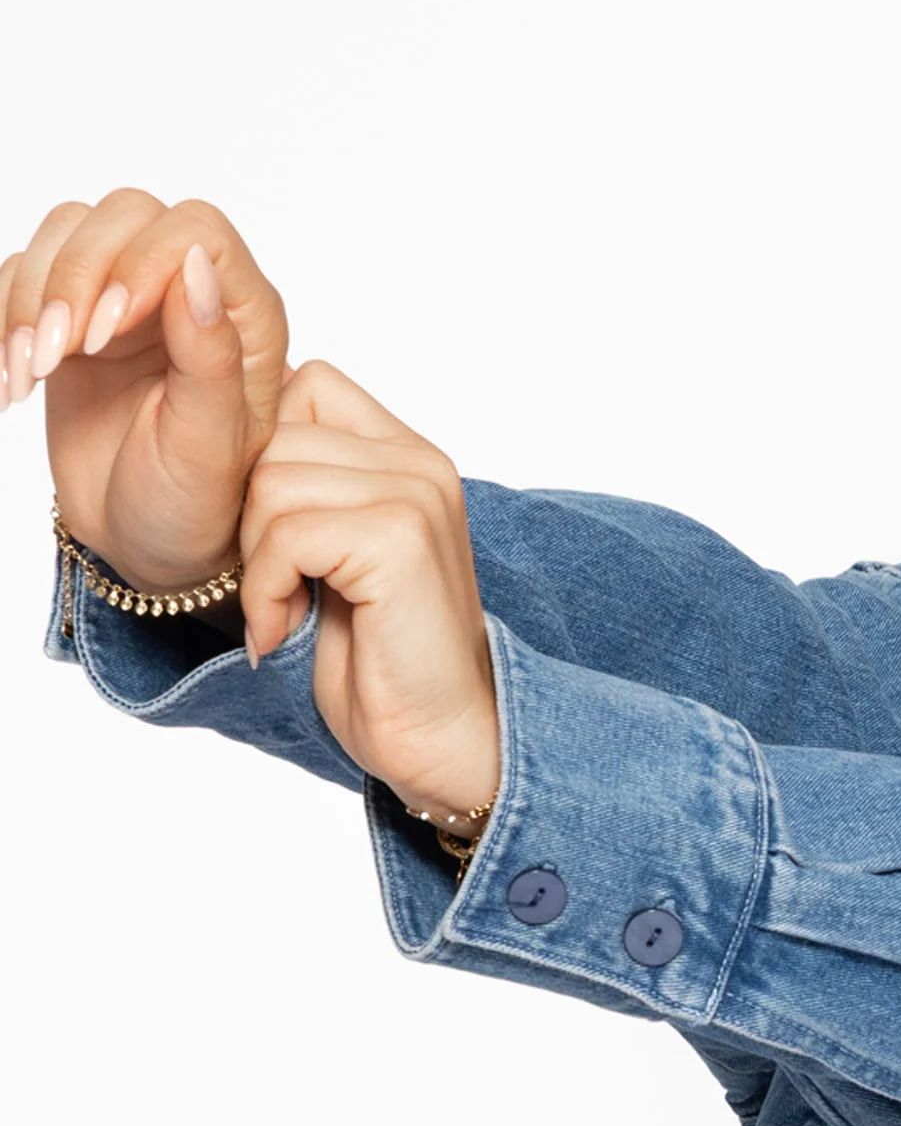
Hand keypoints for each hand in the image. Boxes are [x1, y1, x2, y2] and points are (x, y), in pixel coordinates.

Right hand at [1, 191, 289, 593]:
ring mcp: (129, 296)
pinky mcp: (76, 311)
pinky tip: (15, 379)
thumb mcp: (208, 448)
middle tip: (59, 355)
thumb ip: (211, 359)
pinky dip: (3, 316)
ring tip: (31, 374)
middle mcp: (190, 292)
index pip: (196, 231)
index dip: (143, 262)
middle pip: (125, 215)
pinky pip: (25, 270)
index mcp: (245, 317)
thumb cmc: (194, 504)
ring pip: (69, 231)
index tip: (105, 334)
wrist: (146, 540)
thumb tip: (197, 268)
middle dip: (77, 277)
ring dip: (32, 297)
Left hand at [242, 359, 500, 824]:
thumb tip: (237, 433)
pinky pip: (286, 533)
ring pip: (272, 482)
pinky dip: (267, 590)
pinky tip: (286, 629)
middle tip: (275, 589)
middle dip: (250, 518)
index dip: (264, 454)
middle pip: (277, 436)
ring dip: (256, 561)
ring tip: (285, 612)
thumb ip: (309, 488)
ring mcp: (416, 498)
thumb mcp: (336, 554)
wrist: (438, 739)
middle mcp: (422, 466)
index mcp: (411, 457)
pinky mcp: (399, 540)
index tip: (276, 538)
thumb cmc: (382, 662)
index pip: (306, 386)